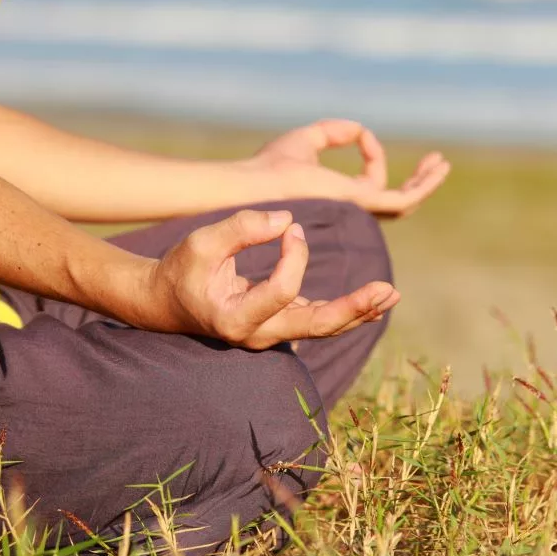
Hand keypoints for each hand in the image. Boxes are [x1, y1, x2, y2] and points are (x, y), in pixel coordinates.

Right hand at [150, 209, 398, 348]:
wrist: (165, 302)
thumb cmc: (181, 270)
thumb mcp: (201, 243)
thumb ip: (241, 229)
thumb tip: (287, 220)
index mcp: (235, 319)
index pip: (282, 290)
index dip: (295, 256)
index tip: (292, 227)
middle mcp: (257, 335)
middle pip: (315, 327)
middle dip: (353, 308)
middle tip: (386, 289)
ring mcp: (270, 334)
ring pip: (322, 328)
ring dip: (358, 311)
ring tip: (391, 294)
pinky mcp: (279, 324)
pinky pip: (318, 321)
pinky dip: (346, 311)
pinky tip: (374, 301)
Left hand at [249, 119, 449, 218]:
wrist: (257, 183)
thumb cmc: (270, 166)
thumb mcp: (307, 139)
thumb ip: (332, 132)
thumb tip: (359, 130)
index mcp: (338, 198)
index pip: (368, 182)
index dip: (372, 155)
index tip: (360, 135)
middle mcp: (349, 210)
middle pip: (393, 201)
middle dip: (416, 182)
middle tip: (435, 162)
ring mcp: (356, 210)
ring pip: (403, 203)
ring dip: (425, 184)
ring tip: (442, 164)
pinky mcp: (360, 204)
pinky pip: (401, 199)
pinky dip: (420, 185)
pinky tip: (434, 167)